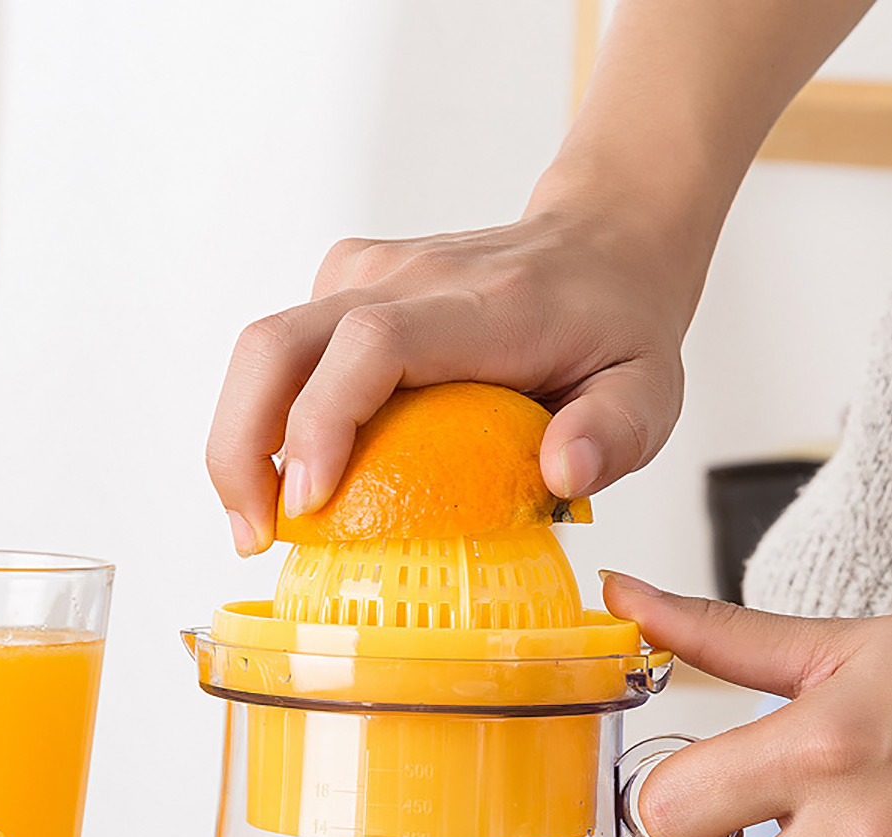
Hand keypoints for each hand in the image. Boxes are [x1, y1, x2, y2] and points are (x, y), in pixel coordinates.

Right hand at [206, 203, 691, 554]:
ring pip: (264, 346)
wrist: (602, 244)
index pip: (372, 344)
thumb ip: (618, 432)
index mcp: (483, 307)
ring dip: (239, 438)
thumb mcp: (651, 390)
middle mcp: (411, 278)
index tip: (306, 506)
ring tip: (256, 522)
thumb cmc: (619, 329)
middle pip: (278, 341)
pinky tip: (291, 470)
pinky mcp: (351, 283)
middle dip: (240, 445)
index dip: (322, 421)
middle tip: (252, 536)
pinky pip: (286, 348)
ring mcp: (371, 273)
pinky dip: (267, 414)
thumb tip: (564, 476)